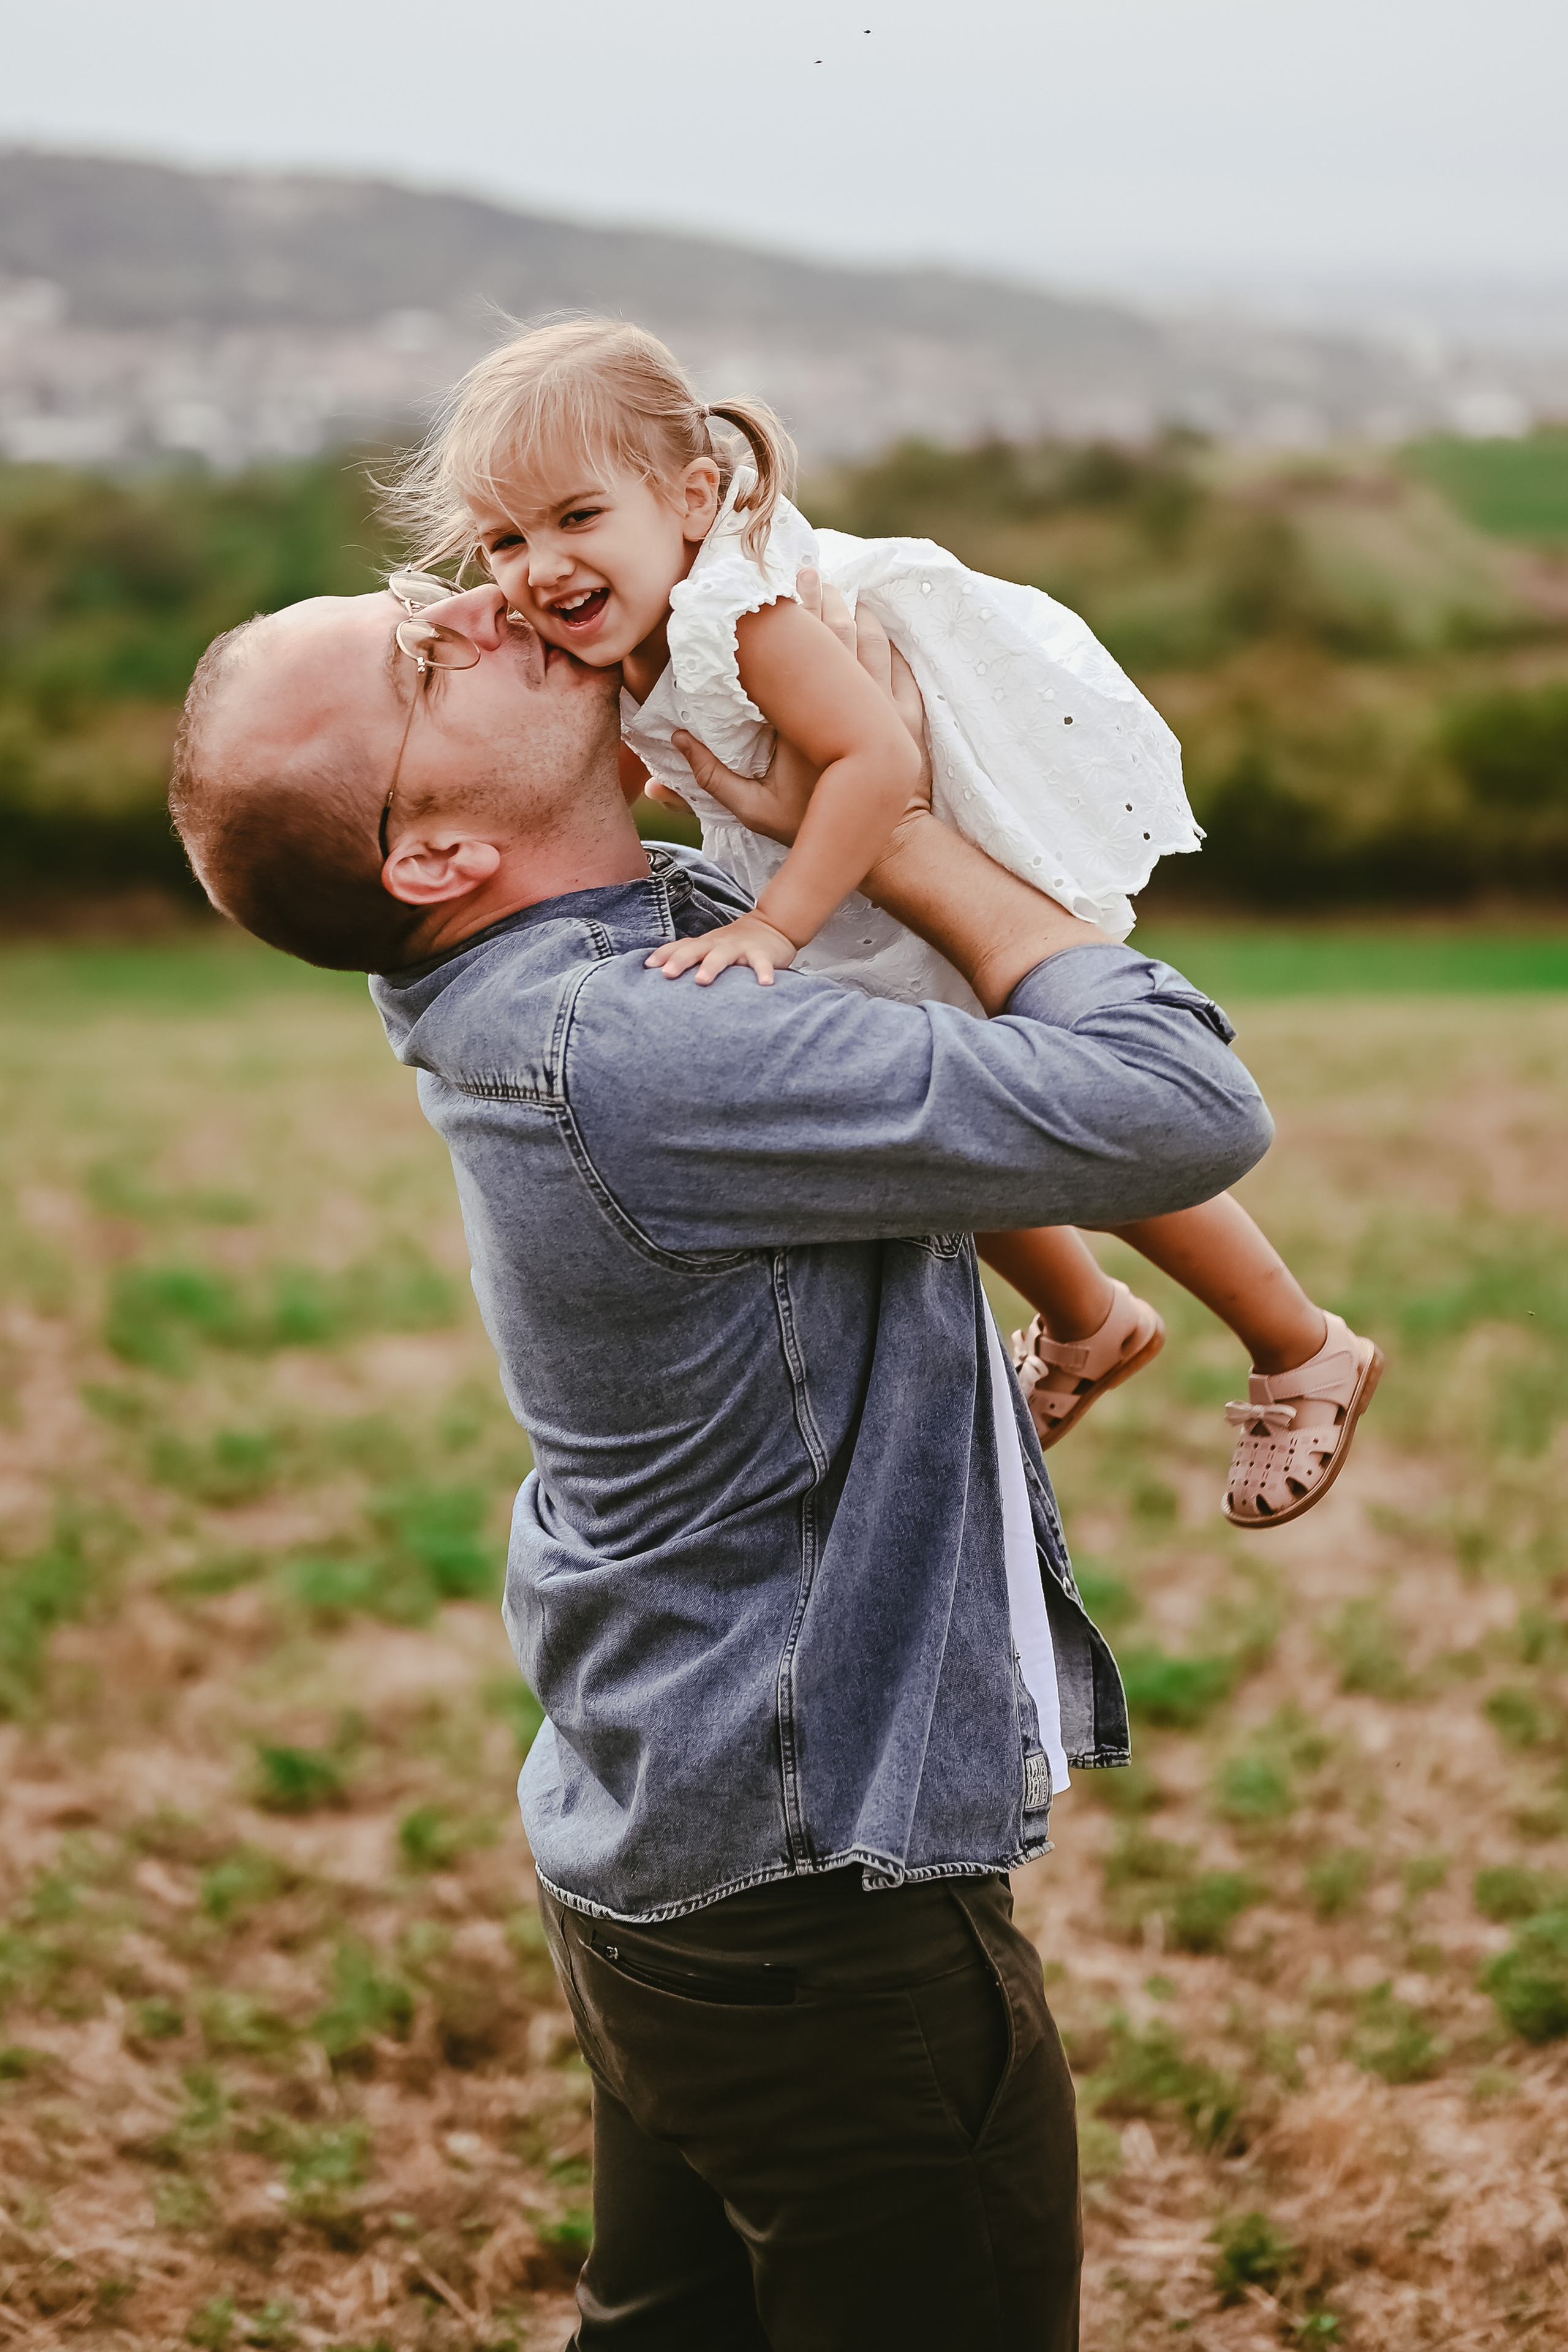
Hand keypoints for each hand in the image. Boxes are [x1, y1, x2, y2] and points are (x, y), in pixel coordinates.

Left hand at [644, 909, 797, 986]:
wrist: (770, 926)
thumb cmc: (732, 945)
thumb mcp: (710, 949)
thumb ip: (691, 960)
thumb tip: (662, 979)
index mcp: (703, 944)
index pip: (679, 947)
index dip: (663, 955)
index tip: (648, 967)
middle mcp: (717, 944)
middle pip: (695, 949)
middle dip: (680, 960)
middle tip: (667, 974)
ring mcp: (739, 947)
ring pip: (722, 955)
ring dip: (711, 966)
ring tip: (701, 980)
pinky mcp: (761, 953)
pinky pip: (761, 963)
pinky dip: (763, 972)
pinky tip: (765, 984)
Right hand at [671, 569, 930, 848]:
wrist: (885, 847)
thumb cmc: (814, 826)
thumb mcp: (754, 808)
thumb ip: (711, 776)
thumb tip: (675, 740)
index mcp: (807, 715)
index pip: (799, 649)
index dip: (790, 613)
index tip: (777, 586)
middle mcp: (848, 701)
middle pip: (837, 630)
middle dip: (821, 597)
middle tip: (805, 572)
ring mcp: (883, 705)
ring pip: (871, 640)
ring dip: (854, 612)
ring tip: (838, 591)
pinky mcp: (907, 716)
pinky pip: (898, 666)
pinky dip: (886, 641)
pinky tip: (874, 626)